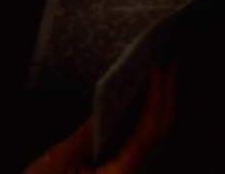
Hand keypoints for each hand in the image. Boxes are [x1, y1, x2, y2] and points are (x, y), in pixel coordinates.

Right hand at [24, 65, 175, 173]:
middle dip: (167, 98)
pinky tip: (141, 99)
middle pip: (158, 135)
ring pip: (154, 139)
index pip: (146, 134)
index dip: (155, 100)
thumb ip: (83, 137)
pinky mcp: (118, 173)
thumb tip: (102, 106)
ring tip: (160, 75)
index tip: (155, 70)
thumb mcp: (56, 164)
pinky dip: (145, 117)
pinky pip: (140, 142)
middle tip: (168, 62)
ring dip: (160, 106)